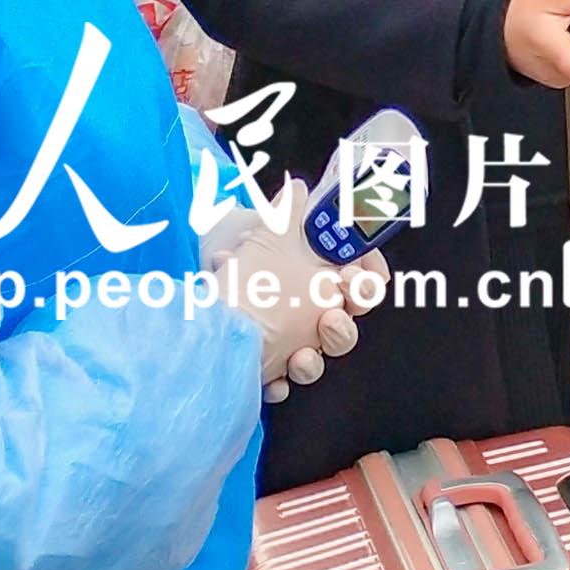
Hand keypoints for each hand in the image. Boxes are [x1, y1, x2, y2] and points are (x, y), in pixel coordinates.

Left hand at [213, 196, 387, 402]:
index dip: (367, 280)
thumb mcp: (269, 238)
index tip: (353, 278)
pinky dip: (280, 383)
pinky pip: (283, 383)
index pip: (362, 282)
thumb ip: (290, 211)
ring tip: (301, 354)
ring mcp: (287, 344)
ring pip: (318, 359)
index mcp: (316, 281)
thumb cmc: (243, 278)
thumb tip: (298, 185)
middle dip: (344, 327)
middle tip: (329, 317)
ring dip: (316, 359)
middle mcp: (305, 314)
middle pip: (345, 327)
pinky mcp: (265, 370)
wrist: (202, 324)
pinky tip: (274, 381)